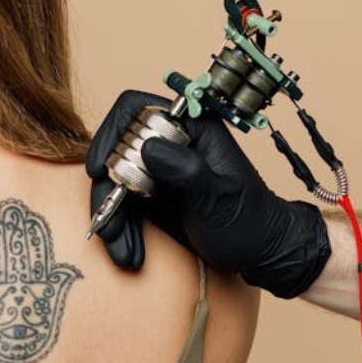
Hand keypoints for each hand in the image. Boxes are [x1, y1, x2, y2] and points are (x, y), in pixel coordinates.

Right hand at [85, 88, 331, 297]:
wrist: (260, 252)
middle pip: (116, 151)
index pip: (138, 109)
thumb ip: (187, 170)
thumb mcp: (220, 197)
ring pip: (114, 183)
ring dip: (112, 219)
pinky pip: (122, 206)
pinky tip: (128, 253)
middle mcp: (170, 143)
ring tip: (123, 251)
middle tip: (111, 227)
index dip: (112, 133)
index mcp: (192, 129)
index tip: (102, 170)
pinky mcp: (150, 196)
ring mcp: (157, 170)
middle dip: (108, 193)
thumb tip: (149, 148)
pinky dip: (120, 230)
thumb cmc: (250, 221)